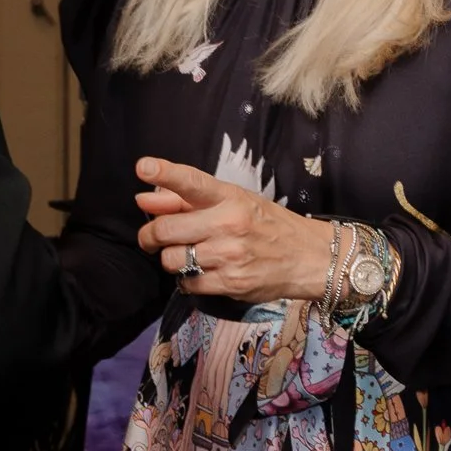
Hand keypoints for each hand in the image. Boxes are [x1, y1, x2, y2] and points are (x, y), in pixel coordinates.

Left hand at [134, 157, 348, 303]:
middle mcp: (228, 223)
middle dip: (150, 235)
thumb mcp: (234, 201)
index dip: (165, 173)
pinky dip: (187, 280)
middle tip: (151, 238)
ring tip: (186, 255)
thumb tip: (143, 201)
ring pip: (172, 259)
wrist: (307, 256)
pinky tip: (200, 272)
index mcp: (229, 196)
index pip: (192, 181)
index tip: (143, 167)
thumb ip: (186, 200)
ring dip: (171, 259)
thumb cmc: (266, 224)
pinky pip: (188, 283)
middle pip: (166, 229)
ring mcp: (230, 254)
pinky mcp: (232, 283)